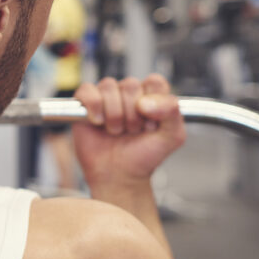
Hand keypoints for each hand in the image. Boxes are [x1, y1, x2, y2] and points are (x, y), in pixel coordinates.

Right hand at [72, 74, 185, 189]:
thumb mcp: (173, 137)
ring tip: (116, 130)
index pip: (154, 82)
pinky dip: (93, 106)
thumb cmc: (144, 157)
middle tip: (132, 131)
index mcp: (152, 98)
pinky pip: (87, 90)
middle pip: (130, 85)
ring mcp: (107, 98)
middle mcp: (129, 95)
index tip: (150, 124)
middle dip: (132, 114)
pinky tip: (98, 122)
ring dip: (114, 114)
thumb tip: (145, 102)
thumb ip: (173, 112)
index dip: (152, 103)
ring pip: (109, 86)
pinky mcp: (85, 104)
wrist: (119, 176)